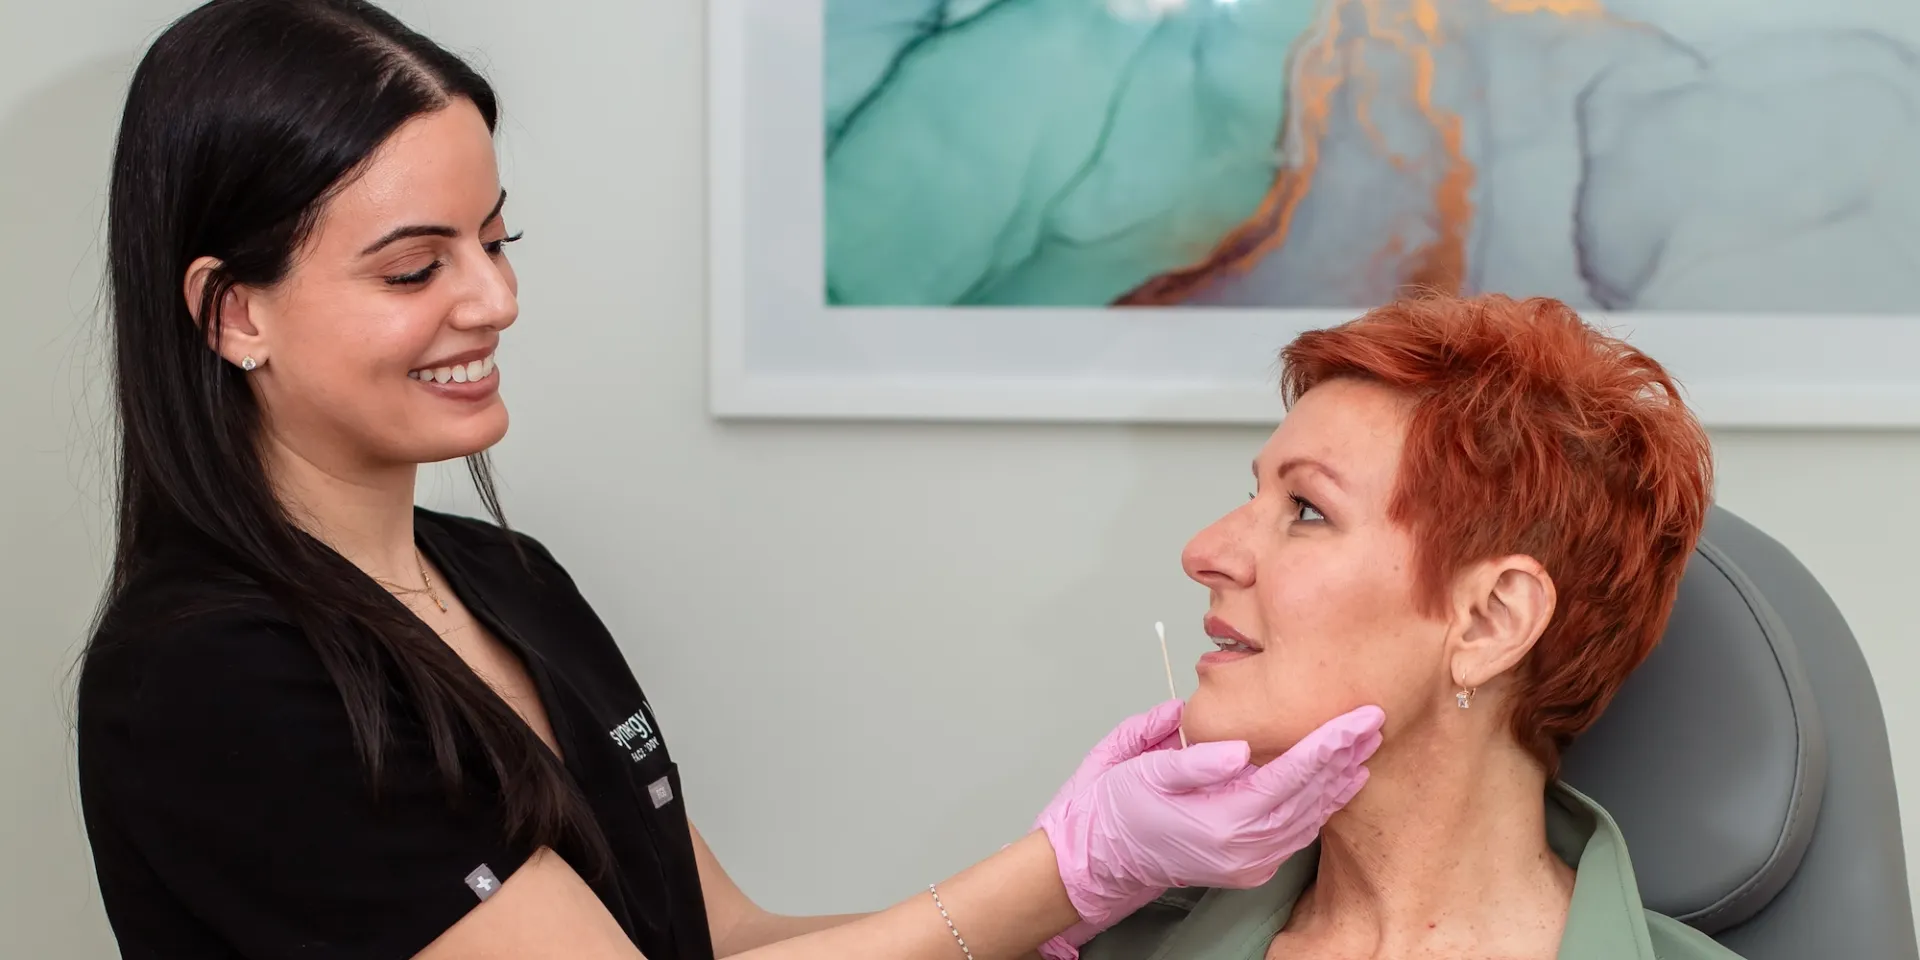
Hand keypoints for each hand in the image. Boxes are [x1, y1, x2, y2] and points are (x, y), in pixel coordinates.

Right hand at [1036, 705, 1384, 932]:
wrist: (1102, 857)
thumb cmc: (1119, 809)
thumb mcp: (1145, 772)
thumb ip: (1195, 761)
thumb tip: (1239, 747)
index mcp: (1222, 820)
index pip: (1291, 775)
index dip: (1327, 744)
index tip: (1358, 718)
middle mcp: (1244, 847)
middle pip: (1311, 797)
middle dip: (1345, 757)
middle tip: (1373, 721)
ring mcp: (1250, 862)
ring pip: (1310, 817)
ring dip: (1340, 781)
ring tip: (1363, 748)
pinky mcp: (1250, 866)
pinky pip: (1297, 833)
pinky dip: (1321, 805)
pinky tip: (1334, 784)